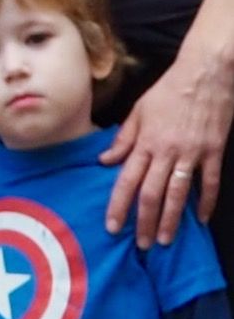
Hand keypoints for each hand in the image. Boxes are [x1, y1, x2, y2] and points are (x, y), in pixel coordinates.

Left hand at [106, 45, 233, 247]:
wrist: (205, 74)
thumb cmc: (168, 90)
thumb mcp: (138, 110)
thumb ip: (123, 138)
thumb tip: (105, 161)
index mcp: (144, 142)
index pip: (127, 180)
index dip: (119, 205)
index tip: (112, 225)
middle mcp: (166, 151)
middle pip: (152, 193)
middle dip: (145, 221)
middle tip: (141, 244)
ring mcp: (192, 153)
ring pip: (179, 194)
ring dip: (171, 219)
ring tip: (165, 240)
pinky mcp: (214, 152)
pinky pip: (210, 183)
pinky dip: (206, 202)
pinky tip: (201, 219)